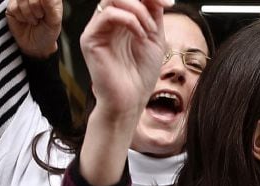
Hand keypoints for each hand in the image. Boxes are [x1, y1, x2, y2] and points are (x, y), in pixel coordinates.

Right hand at [6, 0, 62, 58]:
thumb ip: (51, 7)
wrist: (35, 45)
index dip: (42, 3)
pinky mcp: (12, 5)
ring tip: (33, 21)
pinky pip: (14, 7)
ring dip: (28, 13)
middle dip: (35, 8)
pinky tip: (25, 20)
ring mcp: (23, 0)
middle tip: (40, 17)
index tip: (45, 12)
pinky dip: (20, 17)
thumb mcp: (54, 22)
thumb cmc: (47, 32)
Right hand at [81, 0, 169, 119]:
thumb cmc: (141, 76)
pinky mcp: (90, 39)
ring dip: (139, 10)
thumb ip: (154, 14)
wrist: (131, 101)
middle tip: (161, 8)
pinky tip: (141, 35)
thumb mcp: (155, 38)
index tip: (169, 3)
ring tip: (150, 30)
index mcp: (121, 20)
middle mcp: (107, 21)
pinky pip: (108, 15)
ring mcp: (97, 29)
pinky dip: (130, 20)